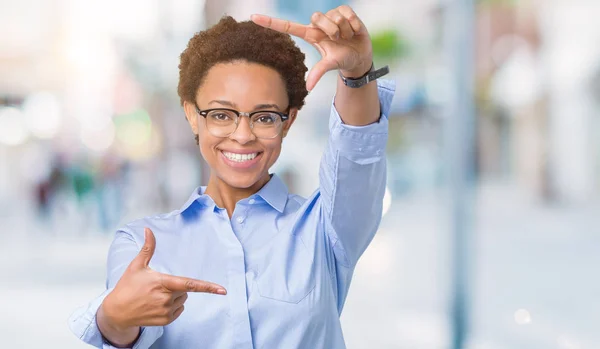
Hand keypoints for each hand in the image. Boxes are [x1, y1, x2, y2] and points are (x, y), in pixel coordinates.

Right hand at [101, 228, 226, 329]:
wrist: (116, 312)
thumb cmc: (127, 286)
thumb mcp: (136, 266)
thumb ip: (148, 248)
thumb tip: (148, 230)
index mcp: (163, 283)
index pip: (190, 284)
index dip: (208, 287)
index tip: (223, 290)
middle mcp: (166, 298)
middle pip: (185, 290)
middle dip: (176, 287)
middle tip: (157, 287)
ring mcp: (166, 311)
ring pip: (183, 300)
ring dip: (175, 297)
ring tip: (155, 296)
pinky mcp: (166, 320)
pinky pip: (179, 310)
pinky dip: (173, 306)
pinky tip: (157, 305)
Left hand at [251, 5, 372, 90]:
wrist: (360, 55)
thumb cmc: (341, 59)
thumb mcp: (329, 65)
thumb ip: (318, 73)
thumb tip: (307, 87)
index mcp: (310, 35)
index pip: (288, 26)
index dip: (271, 23)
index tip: (253, 17)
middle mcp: (318, 24)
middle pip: (317, 17)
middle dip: (330, 29)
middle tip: (338, 39)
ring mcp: (330, 16)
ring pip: (333, 15)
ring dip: (344, 29)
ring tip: (347, 36)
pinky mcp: (344, 11)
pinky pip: (346, 12)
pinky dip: (353, 24)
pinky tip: (354, 31)